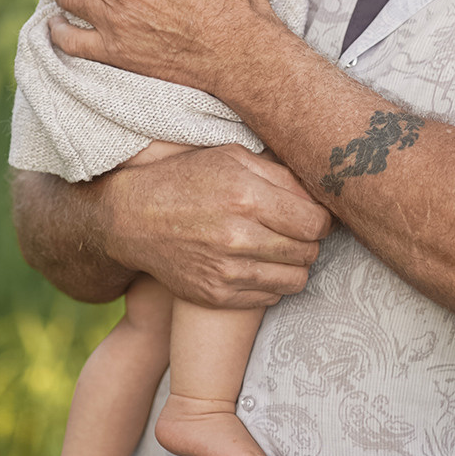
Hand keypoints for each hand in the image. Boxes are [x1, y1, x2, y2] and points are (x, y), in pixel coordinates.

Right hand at [110, 145, 332, 307]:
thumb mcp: (231, 158)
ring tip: (279, 248)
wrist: (132, 219)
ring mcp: (226, 271)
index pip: (315, 223)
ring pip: (295, 280)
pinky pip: (270, 298)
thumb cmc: (186, 180)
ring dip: (295, 265)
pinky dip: (272, 283)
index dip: (323, 220)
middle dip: (310, 241)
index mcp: (246, 196)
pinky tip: (257, 264)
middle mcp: (238, 237)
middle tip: (295, 231)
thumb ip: (280, 175)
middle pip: (308, 252)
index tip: (314, 216)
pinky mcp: (216, 295)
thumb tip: (319, 196)